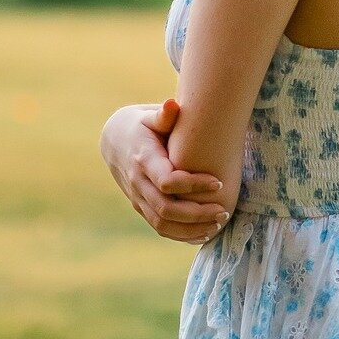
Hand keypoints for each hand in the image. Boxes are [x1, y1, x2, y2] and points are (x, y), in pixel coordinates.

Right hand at [100, 99, 231, 243]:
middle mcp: (137, 182)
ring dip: (192, 228)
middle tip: (224, 210)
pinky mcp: (141, 207)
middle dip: (197, 213)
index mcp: (143, 159)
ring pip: (162, 224)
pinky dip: (182, 235)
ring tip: (219, 223)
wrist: (115, 140)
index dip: (193, 185)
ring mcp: (138, 198)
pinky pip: (160, 228)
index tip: (219, 182)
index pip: (167, 181)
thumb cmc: (142, 125)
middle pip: (166, 208)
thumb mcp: (150, 116)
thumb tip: (173, 104)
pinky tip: (204, 233)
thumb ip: (164, 114)